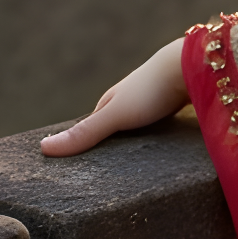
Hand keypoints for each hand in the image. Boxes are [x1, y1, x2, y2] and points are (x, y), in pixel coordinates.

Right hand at [40, 38, 188, 155]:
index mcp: (112, 99)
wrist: (195, 65)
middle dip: (111, 144)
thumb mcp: (115, 115)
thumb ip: (85, 133)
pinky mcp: (178, 103)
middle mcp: (131, 97)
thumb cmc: (152, 89)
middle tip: (106, 173)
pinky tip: (163, 149)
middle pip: (116, 125)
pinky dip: (158, 136)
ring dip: (137, 140)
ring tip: (135, 166)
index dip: (83, 144)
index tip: (75, 169)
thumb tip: (43, 148)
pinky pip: (163, 124)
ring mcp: (155, 99)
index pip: (91, 126)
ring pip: (140, 124)